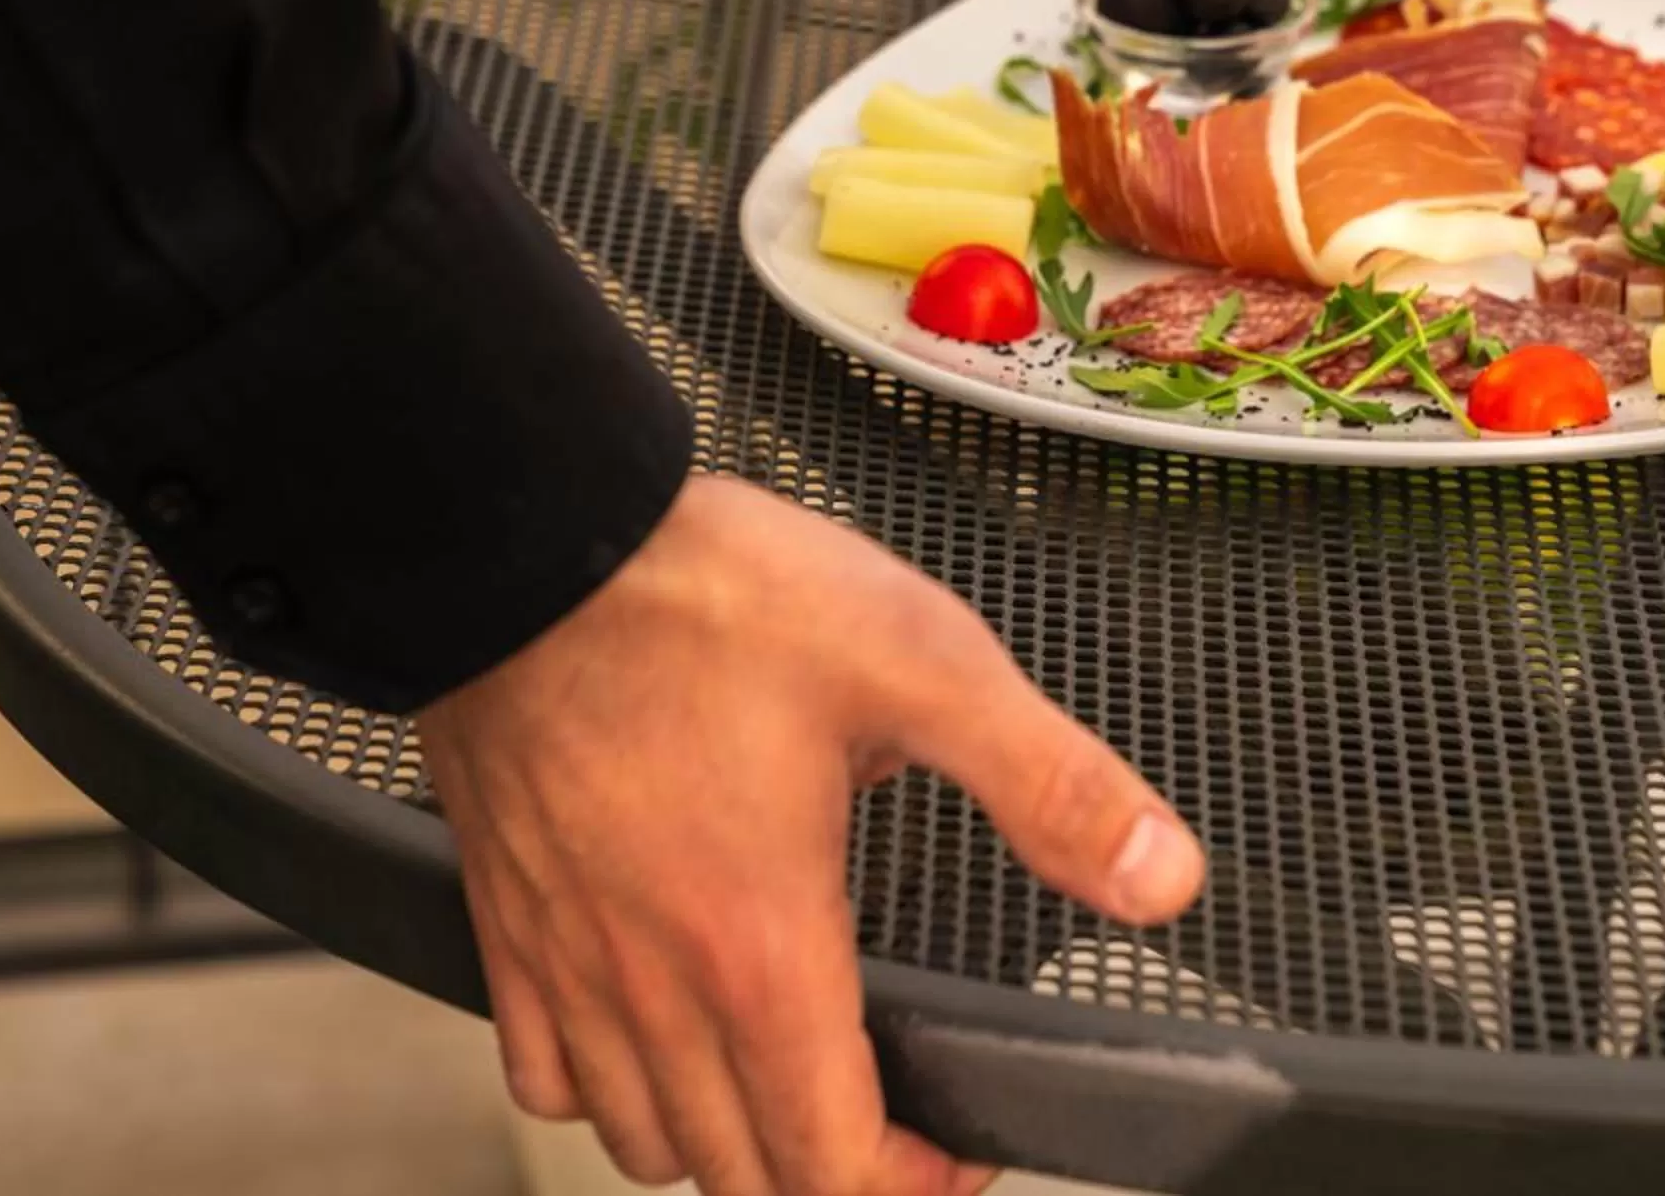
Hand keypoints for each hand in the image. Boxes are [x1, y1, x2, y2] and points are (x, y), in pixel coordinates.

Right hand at [419, 474, 1207, 1195]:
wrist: (528, 534)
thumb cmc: (699, 594)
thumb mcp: (920, 662)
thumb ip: (1048, 780)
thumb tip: (1158, 875)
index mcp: (760, 944)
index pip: (832, 1167)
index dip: (915, 1190)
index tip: (962, 1156)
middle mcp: (652, 980)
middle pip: (740, 1176)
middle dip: (832, 1178)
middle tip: (898, 1130)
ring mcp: (567, 957)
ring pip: (641, 1140)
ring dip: (725, 1143)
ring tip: (791, 1086)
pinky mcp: (507, 916)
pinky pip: (540, 1072)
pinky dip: (605, 1088)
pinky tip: (654, 1033)